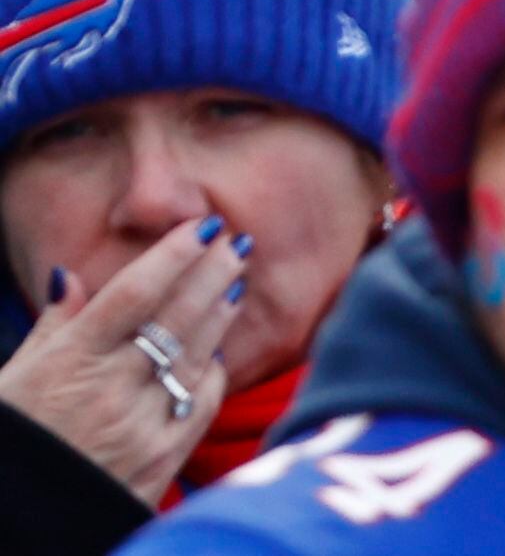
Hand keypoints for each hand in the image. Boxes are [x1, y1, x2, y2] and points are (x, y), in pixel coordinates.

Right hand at [0, 213, 244, 502]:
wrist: (25, 522)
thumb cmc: (14, 443)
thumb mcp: (12, 382)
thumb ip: (52, 328)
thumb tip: (71, 277)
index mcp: (71, 362)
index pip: (134, 293)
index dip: (174, 255)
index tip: (204, 225)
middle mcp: (112, 387)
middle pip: (178, 315)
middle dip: (213, 272)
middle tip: (238, 241)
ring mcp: (143, 422)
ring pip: (197, 353)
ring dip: (220, 313)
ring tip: (235, 281)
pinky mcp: (164, 455)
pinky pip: (203, 400)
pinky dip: (212, 371)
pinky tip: (215, 351)